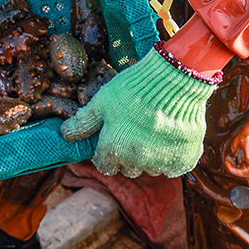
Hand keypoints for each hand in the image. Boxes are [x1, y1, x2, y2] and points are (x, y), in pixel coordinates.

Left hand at [60, 46, 218, 177]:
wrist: (175, 80)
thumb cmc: (134, 88)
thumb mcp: (102, 101)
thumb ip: (84, 122)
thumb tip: (65, 134)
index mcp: (113, 149)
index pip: (104, 165)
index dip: (106, 153)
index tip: (113, 139)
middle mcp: (137, 161)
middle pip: (127, 168)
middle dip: (126, 155)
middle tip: (133, 132)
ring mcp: (161, 162)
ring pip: (151, 168)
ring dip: (149, 156)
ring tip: (153, 131)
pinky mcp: (184, 159)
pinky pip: (174, 166)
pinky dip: (171, 155)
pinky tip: (169, 136)